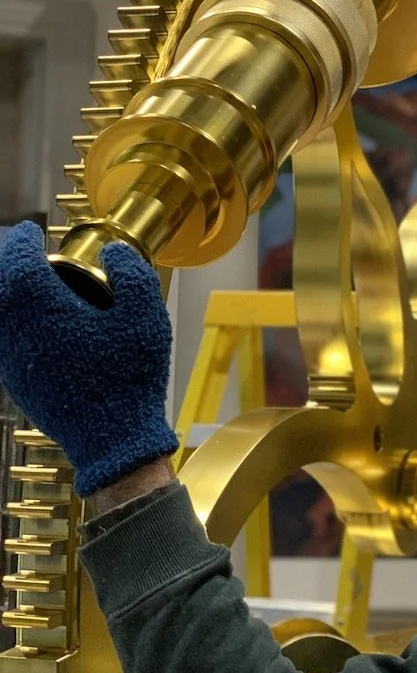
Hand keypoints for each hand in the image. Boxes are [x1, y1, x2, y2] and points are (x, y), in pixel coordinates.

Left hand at [0, 222, 177, 496]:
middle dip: (4, 262)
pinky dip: (6, 321)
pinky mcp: (16, 382)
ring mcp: (12, 361)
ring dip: (3, 292)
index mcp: (44, 311)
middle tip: (18, 249)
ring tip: (21, 282)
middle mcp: (18, 333)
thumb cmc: (129, 379)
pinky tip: (25, 321)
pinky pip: (1, 340)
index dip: (19, 241)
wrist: (113, 441)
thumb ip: (133, 275)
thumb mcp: (146, 318)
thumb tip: (114, 252)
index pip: (16, 262)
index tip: (30, 231)